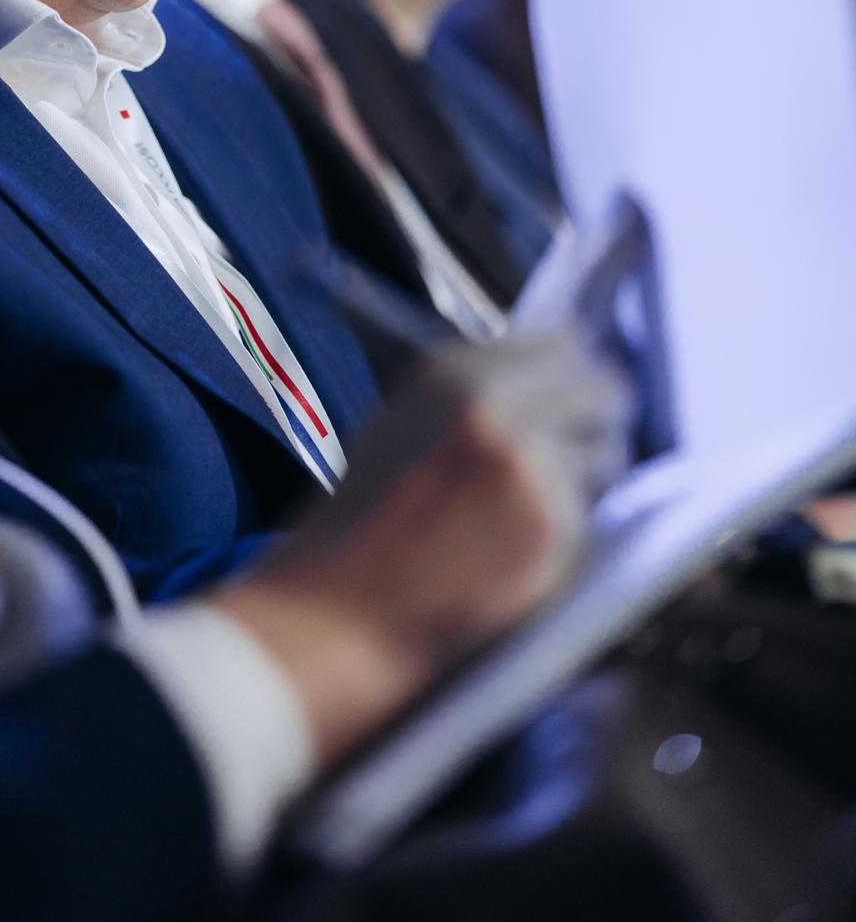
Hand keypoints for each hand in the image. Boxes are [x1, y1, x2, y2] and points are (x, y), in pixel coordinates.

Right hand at [214, 208, 639, 768]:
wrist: (344, 610)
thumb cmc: (365, 527)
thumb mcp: (403, 425)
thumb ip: (475, 397)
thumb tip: (550, 382)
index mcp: (453, 372)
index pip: (561, 342)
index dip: (573, 373)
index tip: (578, 396)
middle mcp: (496, 407)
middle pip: (602, 388)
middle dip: (599, 420)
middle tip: (587, 449)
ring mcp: (529, 466)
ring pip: (607, 455)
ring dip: (588, 479)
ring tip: (529, 514)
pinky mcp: (553, 527)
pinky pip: (591, 517)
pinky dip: (569, 534)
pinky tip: (517, 553)